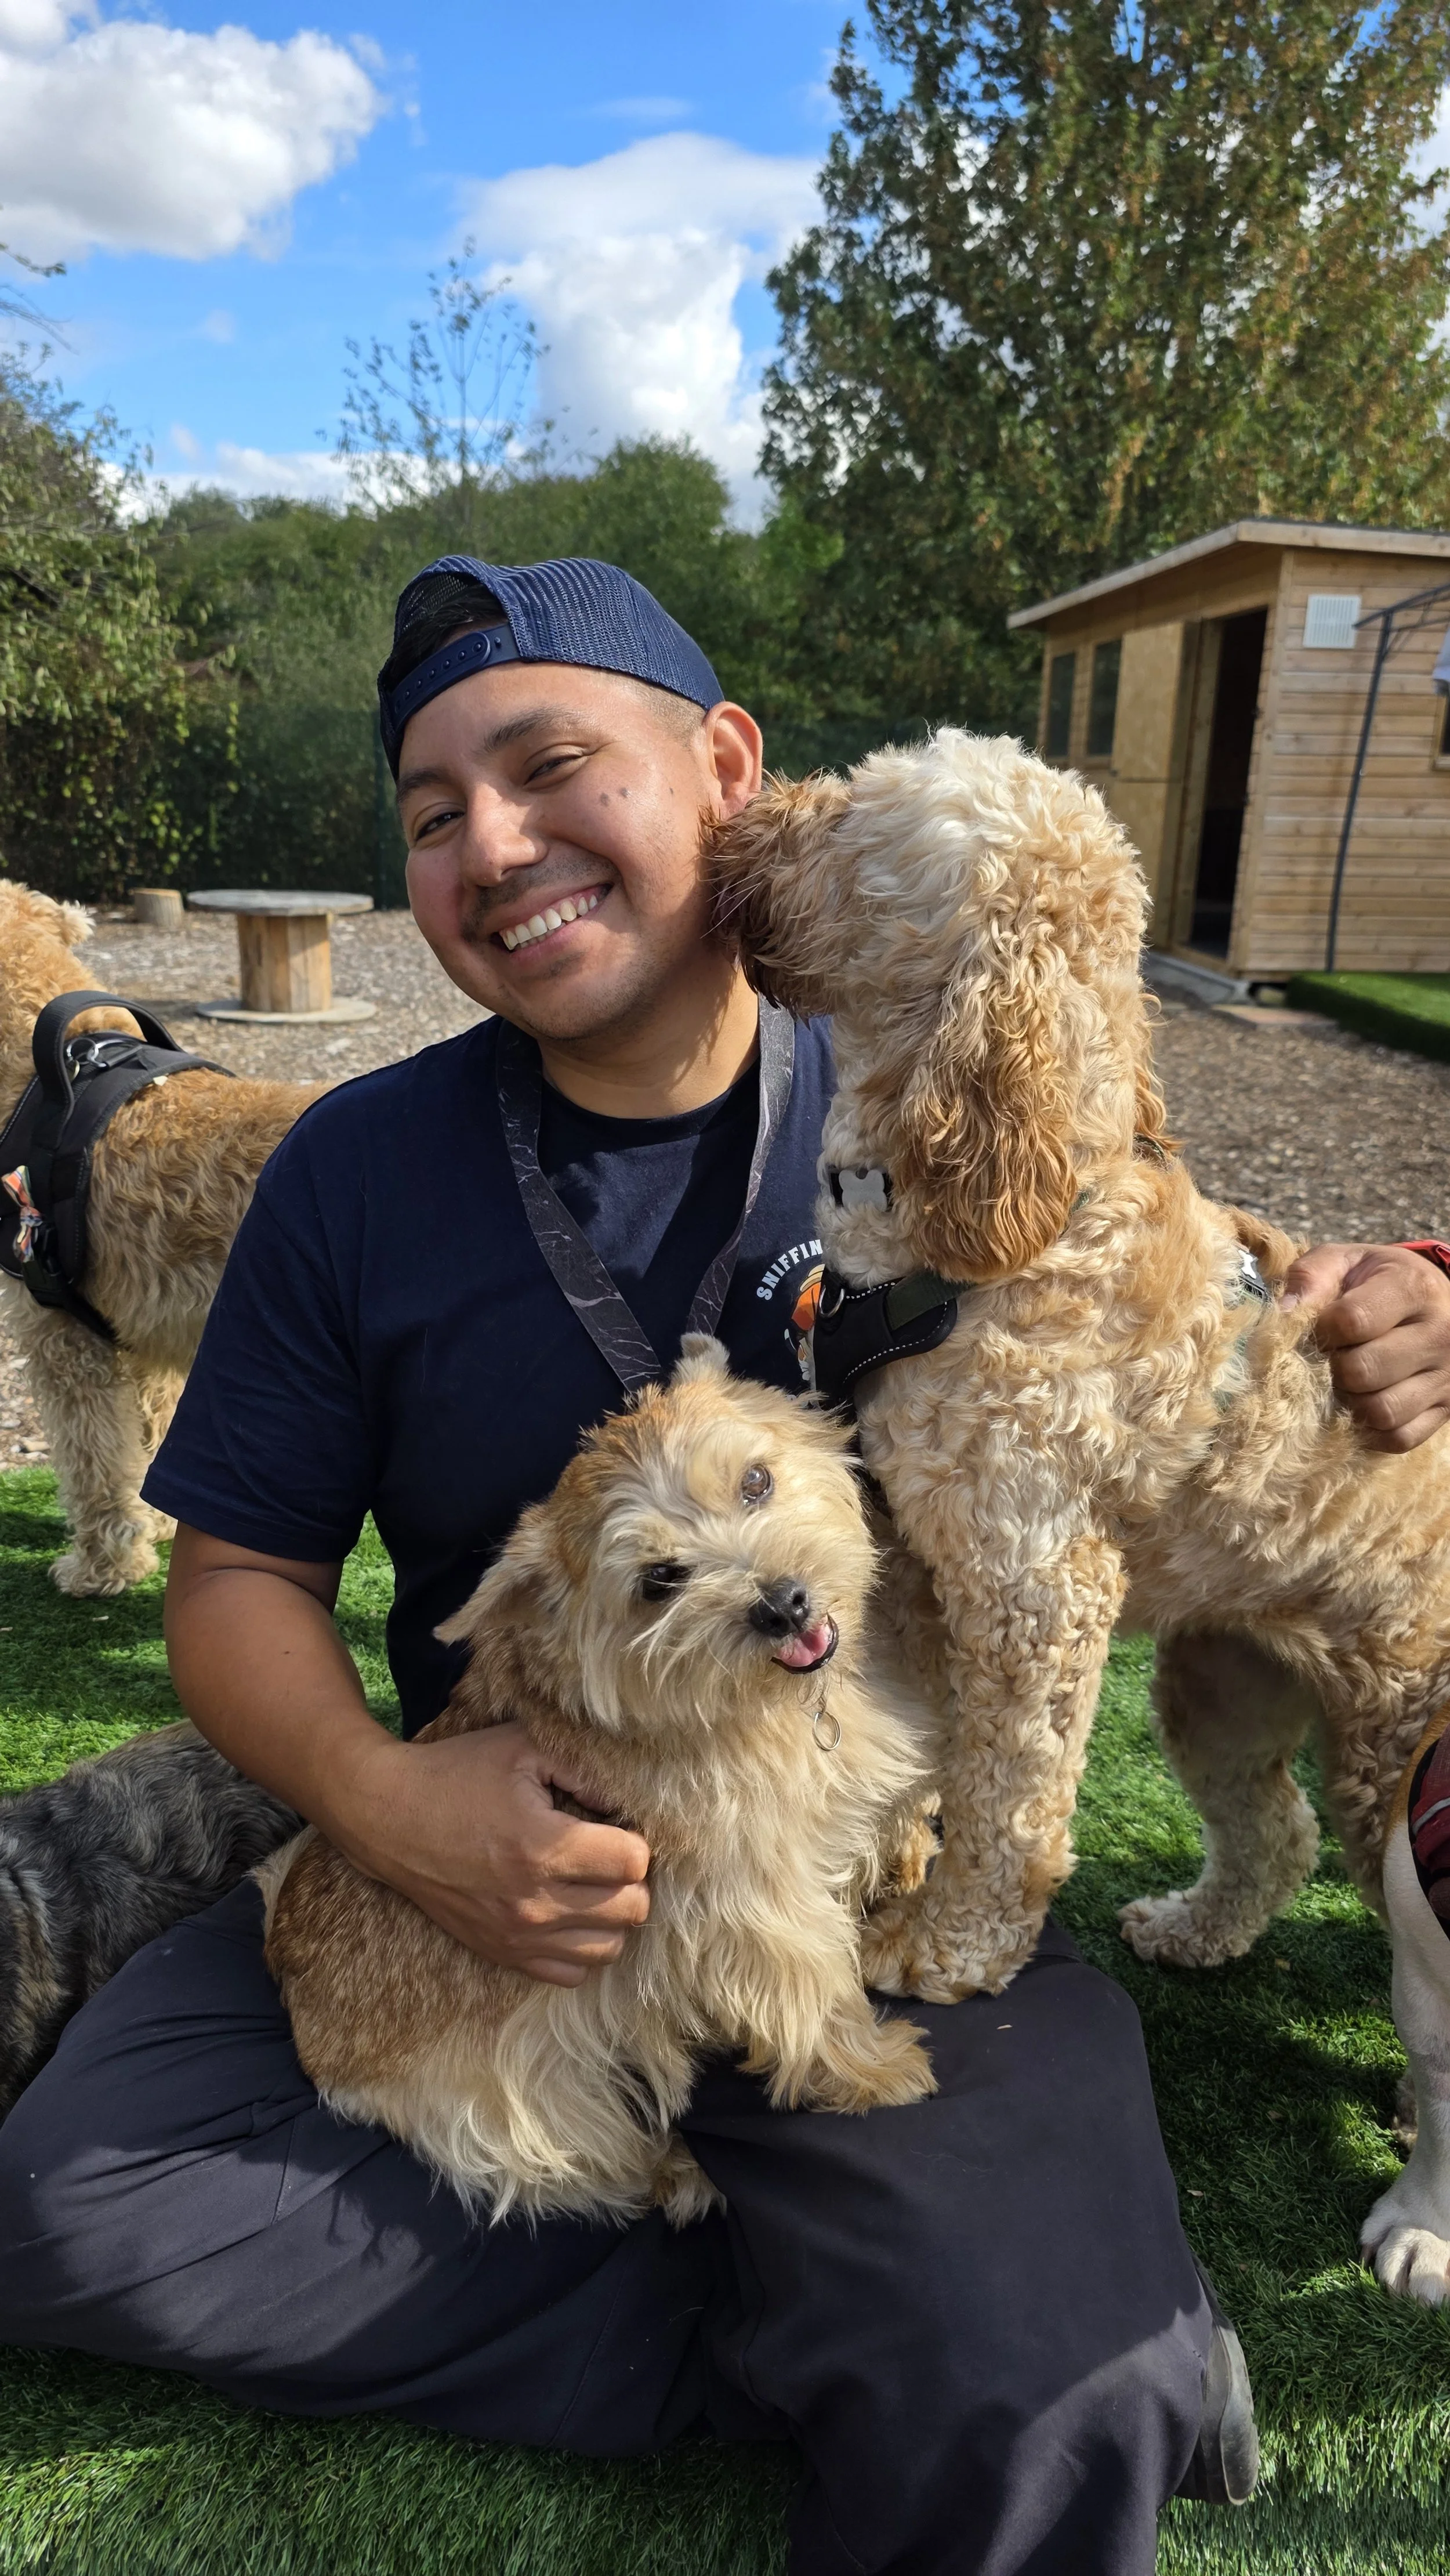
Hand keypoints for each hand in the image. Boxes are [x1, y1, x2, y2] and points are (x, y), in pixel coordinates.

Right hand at [336, 1722, 650, 1985]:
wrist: (389, 1818)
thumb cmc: (457, 1775)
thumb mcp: (521, 1748)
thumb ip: (583, 1769)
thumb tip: (627, 1801)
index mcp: (541, 1846)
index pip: (633, 1862)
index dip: (635, 1838)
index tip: (616, 1827)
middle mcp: (533, 1902)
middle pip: (632, 1909)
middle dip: (631, 1879)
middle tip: (609, 1856)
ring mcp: (517, 1936)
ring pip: (609, 1948)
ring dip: (612, 1916)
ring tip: (593, 1886)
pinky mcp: (502, 1954)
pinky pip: (571, 1974)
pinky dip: (582, 1947)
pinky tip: (570, 1913)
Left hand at [1283, 1243, 1449, 1452]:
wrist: (1428, 1301)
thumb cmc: (1373, 1282)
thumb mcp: (1343, 1262)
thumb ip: (1311, 1277)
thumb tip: (1284, 1314)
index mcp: (1414, 1287)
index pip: (1352, 1321)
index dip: (1322, 1330)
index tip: (1319, 1328)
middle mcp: (1440, 1333)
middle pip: (1364, 1371)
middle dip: (1334, 1369)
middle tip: (1332, 1358)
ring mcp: (1447, 1376)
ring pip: (1382, 1411)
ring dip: (1351, 1403)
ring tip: (1347, 1381)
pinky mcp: (1445, 1410)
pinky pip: (1399, 1437)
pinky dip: (1372, 1430)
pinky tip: (1363, 1404)